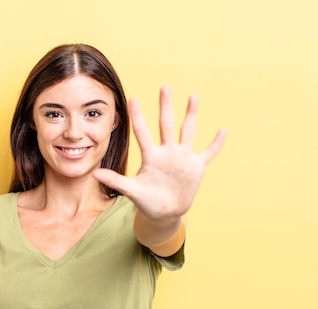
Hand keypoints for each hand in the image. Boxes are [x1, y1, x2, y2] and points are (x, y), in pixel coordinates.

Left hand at [94, 86, 225, 219]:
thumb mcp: (131, 190)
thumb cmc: (146, 201)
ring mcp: (182, 157)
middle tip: (164, 87)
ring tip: (193, 96)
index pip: (142, 132)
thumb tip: (95, 173)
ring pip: (187, 131)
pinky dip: (216, 143)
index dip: (137, 116)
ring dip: (191, 115)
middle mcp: (167, 152)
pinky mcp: (196, 167)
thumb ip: (115, 181)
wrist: (165, 213)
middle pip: (166, 124)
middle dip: (165, 106)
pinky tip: (222, 130)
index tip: (132, 99)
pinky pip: (208, 152)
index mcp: (151, 156)